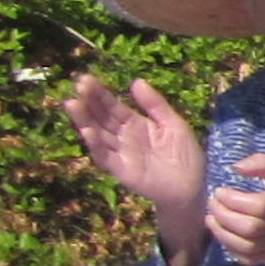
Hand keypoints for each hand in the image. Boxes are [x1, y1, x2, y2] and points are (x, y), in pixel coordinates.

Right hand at [65, 75, 205, 240]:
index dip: (100, 93)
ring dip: (85, 120)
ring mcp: (120, 152)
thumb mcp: (173, 124)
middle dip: (89, 101)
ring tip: (72, 103)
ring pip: (98, 134)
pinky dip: (96, 144)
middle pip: (102, 117)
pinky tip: (88, 131)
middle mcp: (122, 136)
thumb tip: (135, 81)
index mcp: (134, 123)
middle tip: (78, 84)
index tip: (86, 79)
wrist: (192, 186)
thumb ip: (155, 104)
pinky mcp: (121, 169)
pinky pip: (105, 156)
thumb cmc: (184, 155)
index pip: (112, 106)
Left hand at [206, 154, 264, 265]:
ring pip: (243, 244)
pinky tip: (225, 235)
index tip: (220, 190)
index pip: (252, 205)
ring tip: (212, 219)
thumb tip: (236, 167)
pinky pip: (248, 258)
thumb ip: (261, 163)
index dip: (229, 198)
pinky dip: (231, 249)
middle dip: (221, 214)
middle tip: (213, 204)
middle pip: (246, 226)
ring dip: (221, 232)